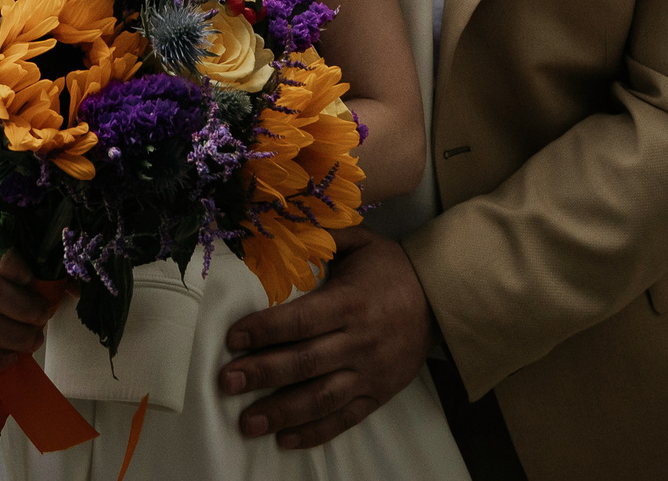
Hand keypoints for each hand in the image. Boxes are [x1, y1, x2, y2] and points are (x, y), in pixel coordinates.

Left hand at [219, 231, 436, 448]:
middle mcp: (359, 341)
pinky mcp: (378, 395)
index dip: (264, 331)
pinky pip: (344, 419)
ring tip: (248, 421)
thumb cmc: (391, 269)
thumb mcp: (361, 243)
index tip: (232, 339)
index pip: (300, 321)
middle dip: (261, 374)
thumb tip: (280, 227)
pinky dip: (315, 433)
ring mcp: (370, 372)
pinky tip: (285, 439)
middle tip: (226, 382)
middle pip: (304, 362)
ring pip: (321, 398)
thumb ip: (323, 238)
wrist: (441, 300)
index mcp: (350, 303)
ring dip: (281, 413)